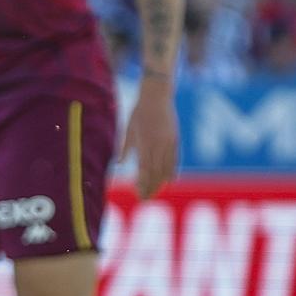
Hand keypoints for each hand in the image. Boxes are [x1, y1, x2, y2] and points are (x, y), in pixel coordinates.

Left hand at [125, 78, 178, 199]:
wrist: (157, 96)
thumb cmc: (139, 112)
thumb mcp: (129, 130)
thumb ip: (125, 148)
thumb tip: (119, 164)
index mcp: (144, 144)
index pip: (144, 170)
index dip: (142, 184)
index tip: (137, 194)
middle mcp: (158, 145)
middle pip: (155, 173)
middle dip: (150, 187)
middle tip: (144, 199)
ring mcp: (168, 143)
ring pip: (166, 169)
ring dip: (160, 182)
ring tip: (155, 193)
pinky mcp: (175, 140)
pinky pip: (175, 160)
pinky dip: (172, 171)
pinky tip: (169, 181)